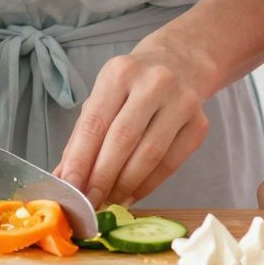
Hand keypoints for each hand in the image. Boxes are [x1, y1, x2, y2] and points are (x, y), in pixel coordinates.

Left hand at [54, 43, 209, 208]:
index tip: (70, 188)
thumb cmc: (133, 84)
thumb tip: (64, 177)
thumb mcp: (103, 95)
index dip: (80, 160)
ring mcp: (181, 102)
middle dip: (102, 177)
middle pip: (122, 140)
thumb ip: (83, 136)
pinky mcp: (200, 124)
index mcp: (120, 73)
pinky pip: (170, 164)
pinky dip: (148, 185)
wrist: (181, 62)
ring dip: (125, 185)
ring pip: (149, 155)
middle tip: (89, 201)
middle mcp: (153, 83)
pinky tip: (132, 195)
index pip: (95, 123)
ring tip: (109, 200)